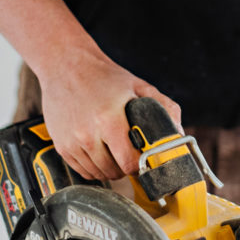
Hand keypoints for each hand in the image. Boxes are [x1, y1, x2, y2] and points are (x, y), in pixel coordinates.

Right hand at [38, 45, 181, 180]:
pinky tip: (100, 152)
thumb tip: (178, 132)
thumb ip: (163, 106)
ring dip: (110, 169)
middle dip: (126, 167)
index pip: (128, 163)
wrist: (65, 65)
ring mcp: (71, 142)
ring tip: (116, 152)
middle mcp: (87, 134)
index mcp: (108, 119)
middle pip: (114, 172)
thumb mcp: (138, 85)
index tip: (144, 159)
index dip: (140, 165)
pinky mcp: (61, 147)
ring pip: (98, 174)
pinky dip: (94, 168)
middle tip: (131, 154)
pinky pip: (83, 171)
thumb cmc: (103, 76)